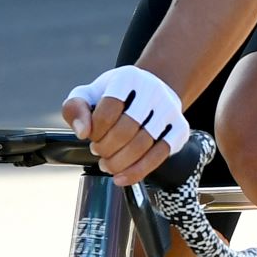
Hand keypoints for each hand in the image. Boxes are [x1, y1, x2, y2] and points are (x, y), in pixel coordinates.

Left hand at [65, 64, 189, 186]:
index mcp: (128, 79)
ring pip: (142, 146)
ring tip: (108, 165)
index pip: (108, 110)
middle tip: (98, 151)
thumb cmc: (116, 96)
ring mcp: (170, 110)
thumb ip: (75, 108)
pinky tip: (121, 178)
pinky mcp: (180, 129)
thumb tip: (82, 132)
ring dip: (119, 163)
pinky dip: (138, 171)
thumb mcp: (89, 94)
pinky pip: (160, 156)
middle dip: (106, 148)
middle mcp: (153, 91)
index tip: (90, 135)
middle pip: (126, 130)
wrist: (152, 91)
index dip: (95, 130)